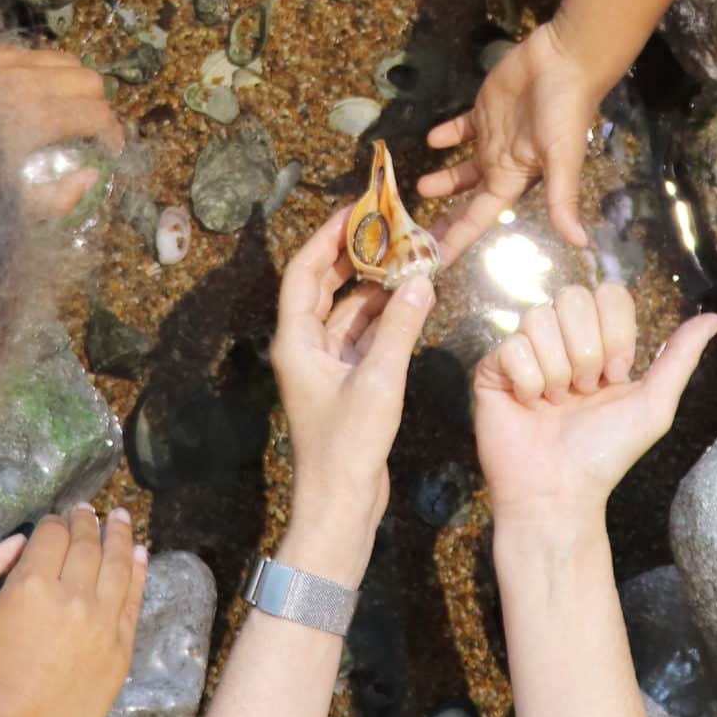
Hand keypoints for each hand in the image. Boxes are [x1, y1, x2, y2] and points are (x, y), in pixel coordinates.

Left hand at [0, 43, 125, 217]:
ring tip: (62, 108)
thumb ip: (56, 198)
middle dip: (97, 105)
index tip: (110, 151)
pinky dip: (42, 69)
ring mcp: (0, 61)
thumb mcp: (4, 204)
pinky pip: (29, 52)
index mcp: (34, 118)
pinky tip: (26, 92)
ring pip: (63, 59)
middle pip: (88, 79)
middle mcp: (23, 81)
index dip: (113, 134)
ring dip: (72, 83)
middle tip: (87, 132)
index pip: (97, 114)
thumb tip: (93, 175)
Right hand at [0, 507, 146, 716]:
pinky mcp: (120, 649)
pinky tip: (141, 553)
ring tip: (122, 517)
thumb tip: (19, 543)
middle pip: (88, 544)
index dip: (53, 523)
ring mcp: (103, 623)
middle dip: (87, 522)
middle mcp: (75, 596)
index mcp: (32, 584)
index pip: (52, 535)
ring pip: (119, 564)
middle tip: (89, 511)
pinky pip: (135, 599)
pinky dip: (140, 571)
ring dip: (121, 536)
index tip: (55, 521)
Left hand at [270, 208, 434, 581]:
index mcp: (296, 341)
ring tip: (407, 259)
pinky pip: (364, 337)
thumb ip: (400, 327)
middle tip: (387, 228)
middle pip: (324, 286)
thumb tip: (421, 281)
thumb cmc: (348, 446)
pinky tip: (410, 301)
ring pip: (347, 311)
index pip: (305, 273)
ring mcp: (326, 367)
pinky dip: (384, 317)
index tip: (356, 211)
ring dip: (374, 287)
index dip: (328, 237)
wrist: (341, 505)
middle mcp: (305, 347)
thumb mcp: (379, 381)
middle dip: (354, 256)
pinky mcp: (348, 384)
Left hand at [419, 19, 602, 259]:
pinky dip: (446, 135)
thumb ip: (562, 200)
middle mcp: (502, 163)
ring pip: (461, 167)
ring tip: (419, 187)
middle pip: (466, 199)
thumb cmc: (565, 111)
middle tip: (417, 235)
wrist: (565, 60)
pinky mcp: (485, 110)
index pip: (479, 217)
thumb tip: (580, 243)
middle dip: (445, 218)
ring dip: (442, 179)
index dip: (458, 239)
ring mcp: (492, 137)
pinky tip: (432, 140)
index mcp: (514, 179)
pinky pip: (461, 129)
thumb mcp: (563, 159)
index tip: (435, 261)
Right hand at [476, 285, 716, 531]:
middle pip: (572, 296)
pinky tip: (530, 406)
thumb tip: (715, 318)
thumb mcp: (654, 405)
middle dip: (586, 352)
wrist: (560, 491)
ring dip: (557, 371)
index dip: (615, 333)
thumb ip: (680, 357)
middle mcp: (559, 338)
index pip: (607, 292)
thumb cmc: (606, 454)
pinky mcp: (492, 367)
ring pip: (539, 318)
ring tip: (557, 403)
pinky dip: (528, 383)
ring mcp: (524, 350)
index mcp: (598, 340)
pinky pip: (511, 346)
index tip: (615, 376)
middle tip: (584, 392)